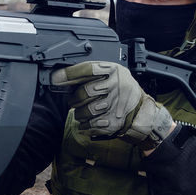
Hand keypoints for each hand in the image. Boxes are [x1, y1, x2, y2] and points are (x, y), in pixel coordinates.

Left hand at [50, 61, 175, 148]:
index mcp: (113, 70)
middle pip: (85, 92)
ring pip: (87, 110)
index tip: (56, 78)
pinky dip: (85, 125)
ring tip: (81, 111)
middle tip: (73, 100)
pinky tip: (87, 121)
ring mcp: (116, 105)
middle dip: (74, 98)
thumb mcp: (110, 73)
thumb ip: (89, 73)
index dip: (70, 74)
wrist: (139, 109)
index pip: (88, 69)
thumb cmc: (118, 88)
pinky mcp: (114, 122)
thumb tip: (61, 77)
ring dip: (79, 113)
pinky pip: (91, 125)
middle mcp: (116, 86)